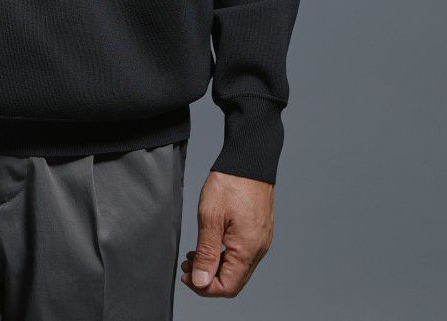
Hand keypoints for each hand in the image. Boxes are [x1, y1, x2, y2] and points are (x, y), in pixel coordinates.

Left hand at [179, 169, 273, 296]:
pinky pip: (242, 254)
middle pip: (233, 281)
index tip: (186, 276)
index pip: (228, 287)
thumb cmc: (230, 183)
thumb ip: (206, 253)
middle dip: (207, 278)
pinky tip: (209, 243)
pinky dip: (224, 255)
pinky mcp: (258, 232)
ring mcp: (260, 241)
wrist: (250, 160)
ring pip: (237, 268)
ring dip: (214, 266)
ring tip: (193, 254)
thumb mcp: (210, 217)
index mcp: (247, 249)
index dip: (204, 288)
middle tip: (186, 265)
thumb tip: (200, 281)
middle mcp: (258, 249)